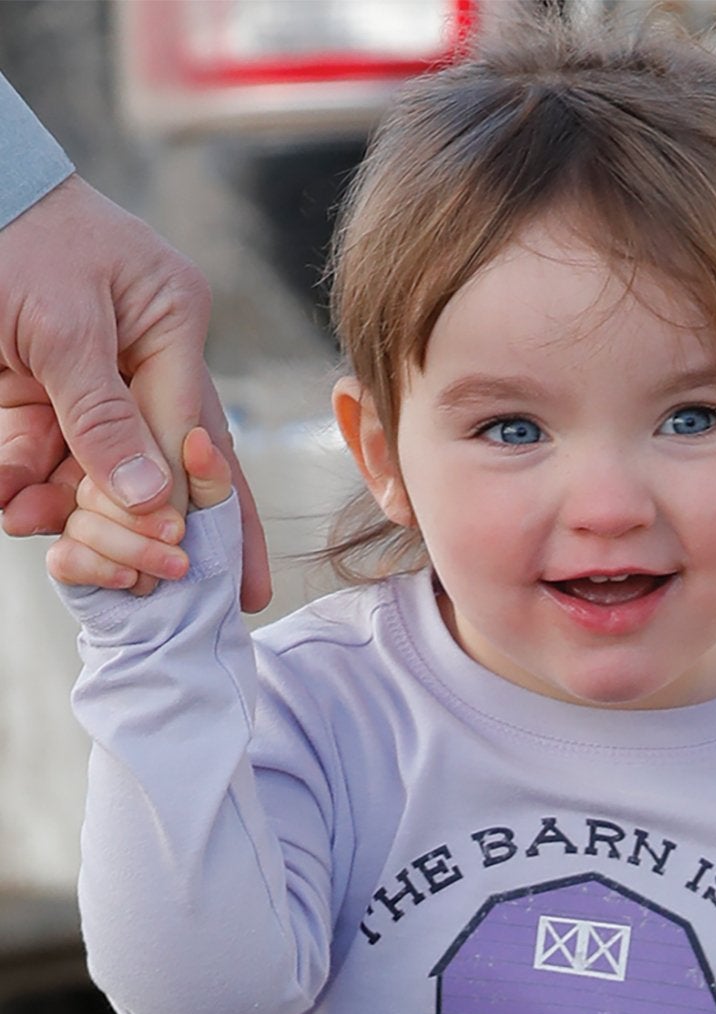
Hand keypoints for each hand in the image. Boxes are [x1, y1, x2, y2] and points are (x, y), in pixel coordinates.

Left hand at [0, 174, 269, 609]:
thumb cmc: (10, 232)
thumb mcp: (61, 323)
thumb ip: (103, 415)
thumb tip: (153, 504)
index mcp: (171, 325)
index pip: (196, 432)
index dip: (203, 503)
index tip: (203, 563)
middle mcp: (140, 362)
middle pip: (164, 468)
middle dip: (153, 532)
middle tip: (157, 584)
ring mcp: (89, 385)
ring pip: (102, 480)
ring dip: (83, 522)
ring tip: (66, 557)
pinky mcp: (38, 400)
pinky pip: (46, 467)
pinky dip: (31, 495)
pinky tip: (18, 512)